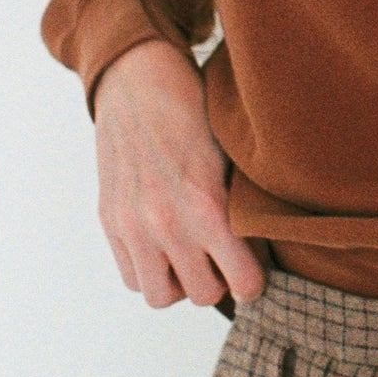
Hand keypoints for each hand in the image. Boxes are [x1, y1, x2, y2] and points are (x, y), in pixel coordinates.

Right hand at [91, 38, 269, 310]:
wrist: (138, 80)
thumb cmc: (196, 112)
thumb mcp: (233, 154)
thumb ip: (245, 205)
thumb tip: (267, 249)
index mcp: (206, 206)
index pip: (244, 282)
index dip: (255, 280)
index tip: (255, 269)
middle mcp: (166, 223)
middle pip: (204, 295)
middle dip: (219, 280)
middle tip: (224, 259)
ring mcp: (132, 225)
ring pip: (161, 296)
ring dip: (180, 283)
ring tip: (192, 257)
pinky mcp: (110, 221)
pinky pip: (132, 277)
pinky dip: (149, 272)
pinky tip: (164, 247)